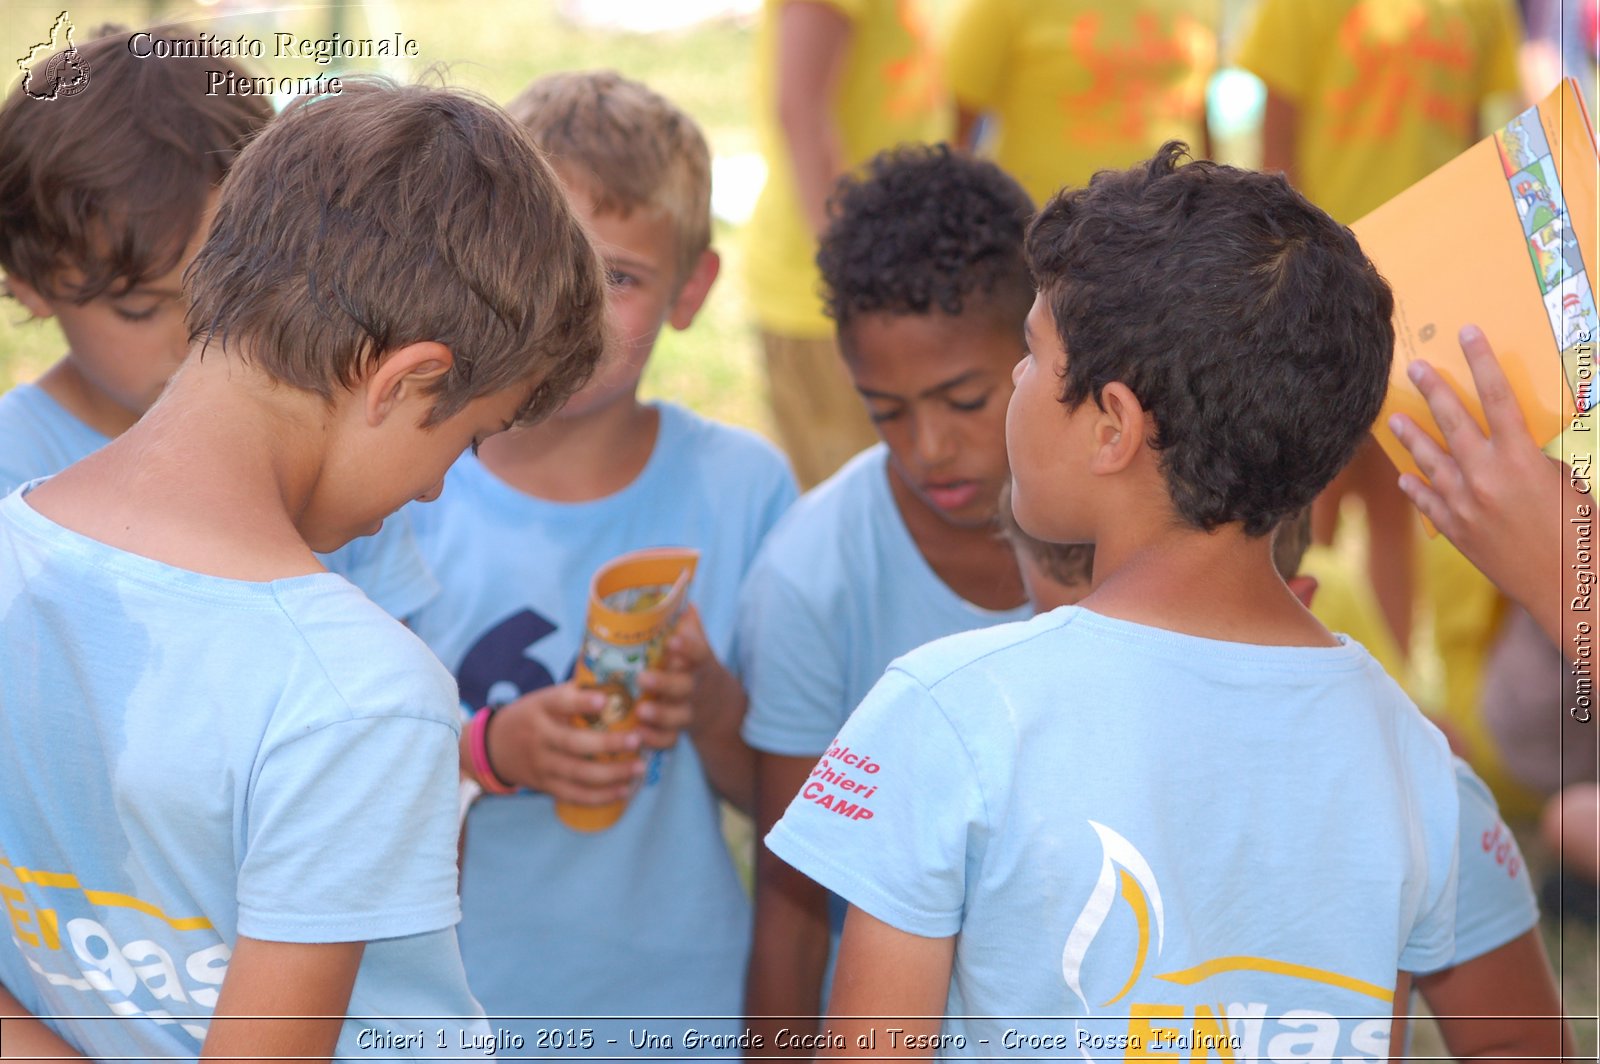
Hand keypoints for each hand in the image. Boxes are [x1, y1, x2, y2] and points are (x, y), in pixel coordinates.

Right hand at [485, 682, 643, 805]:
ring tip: (638, 768)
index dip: (580, 702)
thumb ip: (575, 692)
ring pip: (578, 773)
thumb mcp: (543, 698)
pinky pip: (574, 794)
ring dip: (611, 774)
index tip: (604, 700)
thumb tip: (619, 676)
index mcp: (540, 708)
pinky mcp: (545, 786)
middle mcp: (539, 736)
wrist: (493, 747)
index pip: (559, 703)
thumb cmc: (532, 716)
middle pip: (573, 743)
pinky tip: (623, 790)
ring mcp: (541, 764)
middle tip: (637, 740)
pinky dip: (600, 796)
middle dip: (608, 744)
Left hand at [634, 606, 714, 750]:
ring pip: (678, 717)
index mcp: (699, 664)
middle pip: (685, 687)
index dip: (687, 647)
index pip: (698, 653)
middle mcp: (694, 688)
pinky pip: (670, 740)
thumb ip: (688, 625)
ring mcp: (687, 711)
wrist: (715, 705)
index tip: (674, 641)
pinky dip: (655, 740)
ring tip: (640, 712)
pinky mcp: (678, 732)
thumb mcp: (696, 646)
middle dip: (665, 683)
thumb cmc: (693, 667)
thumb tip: (682, 593)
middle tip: (643, 678)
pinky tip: (638, 735)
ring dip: (660, 715)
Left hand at [1387, 325, 1572, 644]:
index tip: (1466, 334)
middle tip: (1414, 366)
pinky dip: (1416, 487)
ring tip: (1395, 418)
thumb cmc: (1581, 531)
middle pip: (1453, 422)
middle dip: (1434, 390)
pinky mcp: (1458, 531)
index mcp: (1522, 458)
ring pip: (1430, 460)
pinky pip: (1429, 502)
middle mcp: (1487, 476)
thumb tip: (1511, 446)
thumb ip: (1534, 459)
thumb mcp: (1567, 482)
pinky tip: (1405, 475)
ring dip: (1412, 436)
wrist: (1569, 585)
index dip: (1481, 362)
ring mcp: (1466, 504)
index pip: (1498, 397)